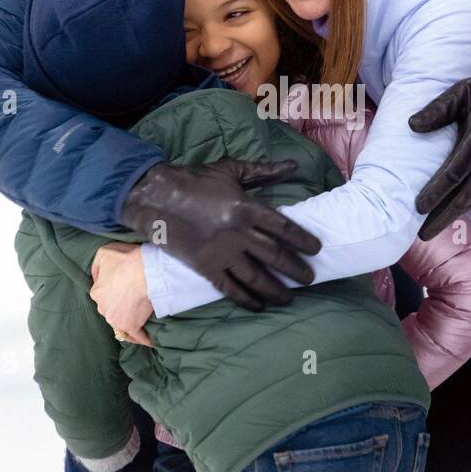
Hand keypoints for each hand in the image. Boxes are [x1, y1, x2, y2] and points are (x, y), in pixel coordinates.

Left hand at [90, 243, 154, 346]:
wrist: (146, 271)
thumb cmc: (126, 260)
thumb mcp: (104, 254)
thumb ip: (96, 266)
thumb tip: (95, 277)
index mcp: (96, 292)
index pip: (101, 294)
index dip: (112, 290)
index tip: (123, 288)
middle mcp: (103, 309)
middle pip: (110, 310)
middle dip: (119, 307)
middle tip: (134, 300)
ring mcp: (117, 320)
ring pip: (121, 325)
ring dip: (129, 324)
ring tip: (140, 322)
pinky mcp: (132, 326)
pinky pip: (138, 336)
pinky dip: (143, 339)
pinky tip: (149, 341)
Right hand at [119, 159, 321, 310]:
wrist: (154, 196)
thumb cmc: (194, 180)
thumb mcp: (230, 169)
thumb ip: (263, 171)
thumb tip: (293, 166)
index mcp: (246, 207)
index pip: (284, 228)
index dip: (303, 240)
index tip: (316, 249)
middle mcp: (237, 233)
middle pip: (275, 256)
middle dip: (296, 269)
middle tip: (310, 278)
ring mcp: (220, 252)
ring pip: (255, 277)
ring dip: (275, 290)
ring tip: (289, 297)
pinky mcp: (204, 267)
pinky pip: (230, 288)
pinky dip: (246, 299)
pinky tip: (259, 305)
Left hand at [409, 68, 470, 240]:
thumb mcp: (464, 91)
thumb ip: (438, 110)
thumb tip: (412, 125)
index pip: (452, 176)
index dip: (434, 194)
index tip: (418, 208)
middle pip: (465, 197)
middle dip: (443, 217)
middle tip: (423, 235)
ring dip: (457, 213)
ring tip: (435, 226)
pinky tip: (460, 207)